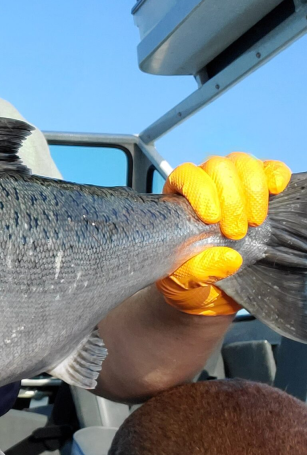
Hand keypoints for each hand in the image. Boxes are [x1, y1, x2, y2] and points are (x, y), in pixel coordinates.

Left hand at [157, 153, 290, 315]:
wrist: (205, 291)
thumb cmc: (186, 281)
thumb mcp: (182, 284)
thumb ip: (196, 272)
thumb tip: (229, 258)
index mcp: (176, 200)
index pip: (186, 175)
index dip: (201, 190)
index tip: (211, 219)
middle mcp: (203, 186)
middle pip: (217, 166)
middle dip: (231, 199)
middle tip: (236, 233)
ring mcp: (232, 187)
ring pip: (242, 163)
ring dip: (253, 189)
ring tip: (256, 222)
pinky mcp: (258, 193)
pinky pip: (269, 170)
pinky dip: (275, 174)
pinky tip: (277, 189)